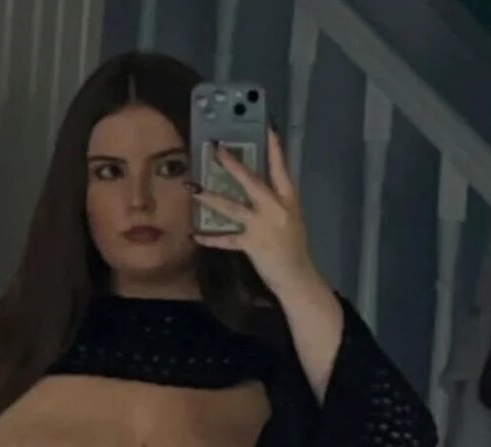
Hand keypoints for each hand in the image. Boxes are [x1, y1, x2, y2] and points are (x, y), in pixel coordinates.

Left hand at [188, 130, 317, 297]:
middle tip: (218, 150)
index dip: (274, 148)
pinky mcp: (251, 244)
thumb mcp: (290, 218)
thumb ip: (276, 202)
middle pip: (251, 182)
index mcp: (288, 199)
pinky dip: (210, 239)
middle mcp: (275, 208)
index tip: (268, 127)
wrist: (296, 275)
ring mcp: (262, 226)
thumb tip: (258, 188)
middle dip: (233, 165)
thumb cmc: (293, 246)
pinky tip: (196, 235)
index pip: (281, 168)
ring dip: (211, 198)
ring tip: (194, 188)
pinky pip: (226, 240)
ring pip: (232, 207)